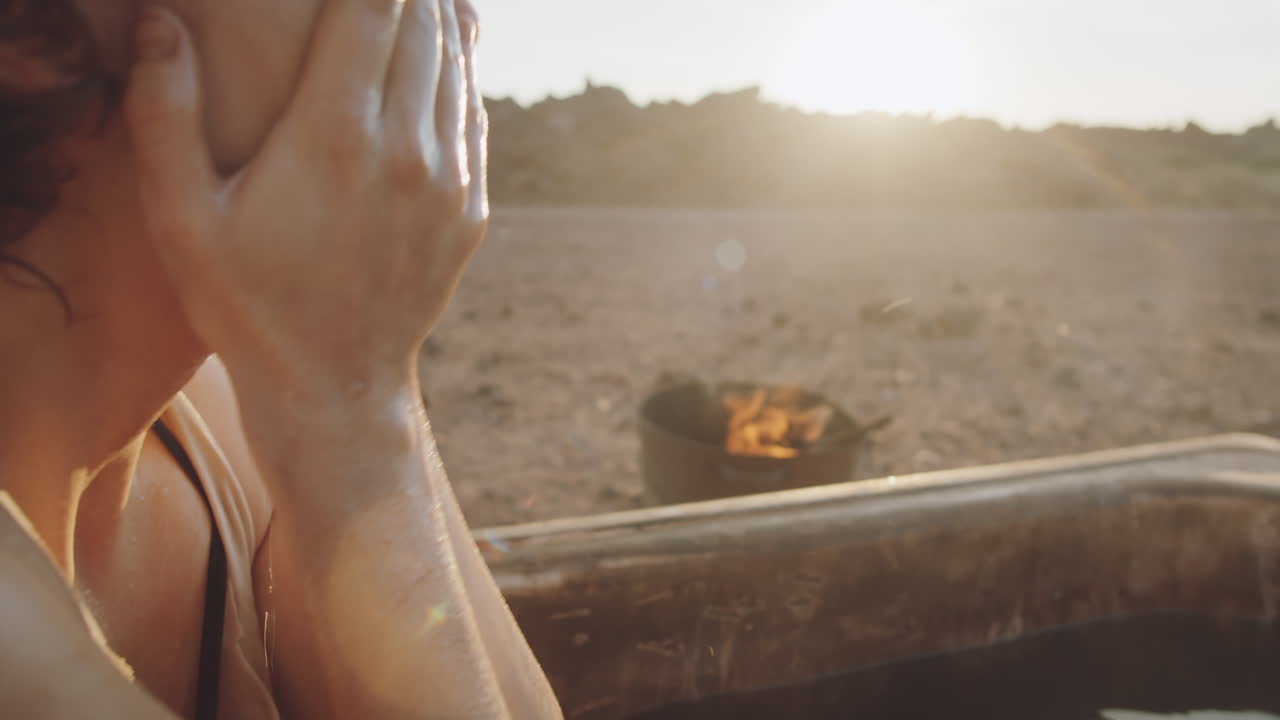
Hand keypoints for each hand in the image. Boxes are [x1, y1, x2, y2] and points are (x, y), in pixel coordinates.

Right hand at [125, 0, 487, 402]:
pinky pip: (473, 121)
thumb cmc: (247, 303)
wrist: (333, 386)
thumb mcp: (182, 217)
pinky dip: (462, 77)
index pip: (372, 10)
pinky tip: (449, 58)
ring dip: (443, 22)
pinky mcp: (471, 212)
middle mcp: (406, 149)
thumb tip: (160, 24)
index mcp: (334, 135)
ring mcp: (449, 183)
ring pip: (458, 70)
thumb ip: (164, 112)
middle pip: (424, 28)